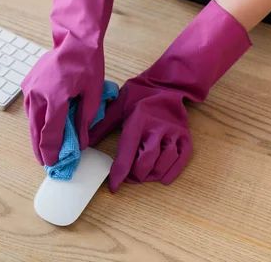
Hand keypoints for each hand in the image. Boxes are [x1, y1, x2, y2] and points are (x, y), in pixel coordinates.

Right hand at [22, 0, 117, 165]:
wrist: (74, 40)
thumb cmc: (87, 64)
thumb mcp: (93, 94)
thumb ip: (85, 120)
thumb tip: (81, 142)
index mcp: (55, 99)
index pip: (51, 133)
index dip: (52, 152)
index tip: (54, 165)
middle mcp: (38, 95)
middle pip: (36, 130)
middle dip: (41, 149)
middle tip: (46, 164)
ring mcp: (31, 89)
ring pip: (31, 120)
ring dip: (36, 136)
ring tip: (42, 151)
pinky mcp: (29, 83)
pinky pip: (31, 108)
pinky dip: (35, 120)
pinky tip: (41, 129)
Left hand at [89, 77, 192, 191]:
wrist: (166, 84)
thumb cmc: (138, 95)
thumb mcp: (117, 107)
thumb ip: (101, 126)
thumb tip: (85, 144)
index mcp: (138, 121)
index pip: (127, 153)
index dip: (119, 173)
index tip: (113, 186)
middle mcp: (157, 128)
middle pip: (146, 161)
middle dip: (135, 175)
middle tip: (128, 178)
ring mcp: (174, 133)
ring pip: (163, 163)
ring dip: (151, 175)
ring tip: (142, 176)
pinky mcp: (185, 136)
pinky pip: (181, 159)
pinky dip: (172, 172)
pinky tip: (162, 178)